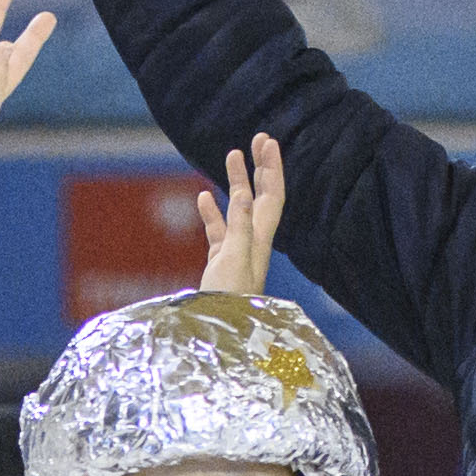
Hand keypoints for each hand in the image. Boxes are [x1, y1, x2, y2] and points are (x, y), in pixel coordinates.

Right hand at [194, 134, 285, 300]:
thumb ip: (240, 226)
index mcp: (260, 238)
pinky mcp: (222, 262)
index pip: (272, 194)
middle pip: (261, 196)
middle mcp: (254, 241)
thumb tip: (245, 193)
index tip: (267, 141)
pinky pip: (219, 230)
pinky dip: (213, 211)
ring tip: (231, 156)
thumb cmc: (228, 300)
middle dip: (260, 167)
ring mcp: (237, 251)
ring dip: (236, 182)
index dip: (271, 167)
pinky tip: (203, 198)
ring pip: (238, 209)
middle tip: (257, 139)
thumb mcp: (234, 259)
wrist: (222, 336)